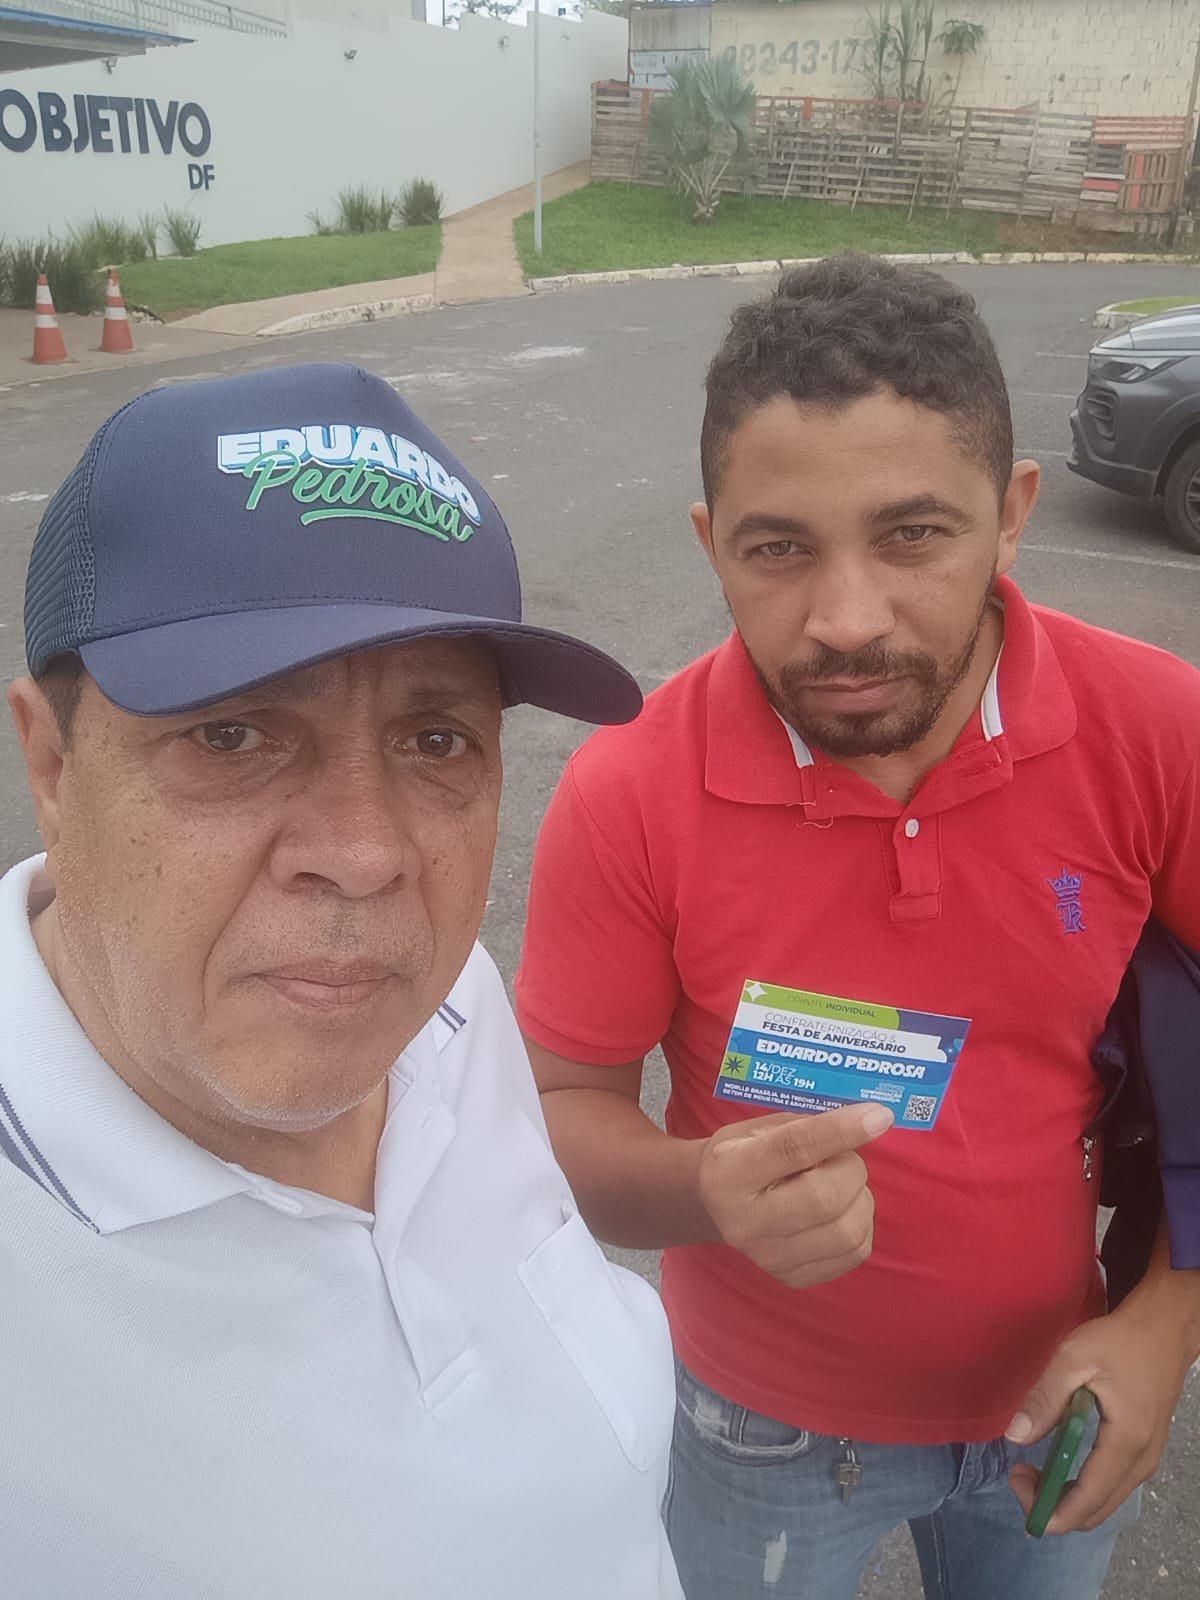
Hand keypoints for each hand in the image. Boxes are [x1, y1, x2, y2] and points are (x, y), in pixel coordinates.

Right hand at [696, 1104, 891, 1289]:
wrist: (714, 1206)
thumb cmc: (743, 1155)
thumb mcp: (759, 1129)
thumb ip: (805, 1127)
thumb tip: (867, 1123)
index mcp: (731, 1172)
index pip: (793, 1149)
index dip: (841, 1130)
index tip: (879, 1115)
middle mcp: (745, 1222)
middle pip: (826, 1198)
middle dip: (852, 1169)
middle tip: (844, 1157)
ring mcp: (769, 1257)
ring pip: (847, 1231)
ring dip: (861, 1198)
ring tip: (842, 1185)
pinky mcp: (793, 1278)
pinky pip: (854, 1253)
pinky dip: (862, 1224)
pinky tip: (843, 1210)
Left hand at [1006, 1303, 1191, 1533]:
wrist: (1164, 1330)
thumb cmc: (1120, 1340)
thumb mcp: (1074, 1358)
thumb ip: (1045, 1397)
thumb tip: (1015, 1435)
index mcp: (1127, 1442)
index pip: (1088, 1499)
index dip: (1050, 1508)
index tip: (1015, 1482)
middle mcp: (1142, 1461)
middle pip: (1096, 1511)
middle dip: (1053, 1506)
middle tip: (1019, 1474)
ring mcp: (1147, 1459)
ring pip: (1104, 1502)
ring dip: (1067, 1497)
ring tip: (1033, 1467)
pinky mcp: (1144, 1450)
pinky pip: (1112, 1485)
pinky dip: (1082, 1486)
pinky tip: (1058, 1461)